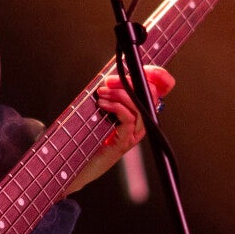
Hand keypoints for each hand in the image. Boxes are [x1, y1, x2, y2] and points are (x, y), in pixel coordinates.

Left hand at [66, 65, 174, 194]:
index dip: (157, 75)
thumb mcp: (98, 109)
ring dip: (120, 95)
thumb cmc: (86, 138)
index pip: (157, 89)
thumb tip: (108, 76)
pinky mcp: (123, 143)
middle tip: (108, 82)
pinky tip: (103, 105)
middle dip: (129, 82)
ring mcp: (133, 134)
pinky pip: (129, 120)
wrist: (76, 167)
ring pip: (139, 107)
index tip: (144, 67)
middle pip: (149, 95)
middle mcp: (139, 124)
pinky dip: (116, 108)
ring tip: (102, 94)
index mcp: (137, 113)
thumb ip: (107, 94)